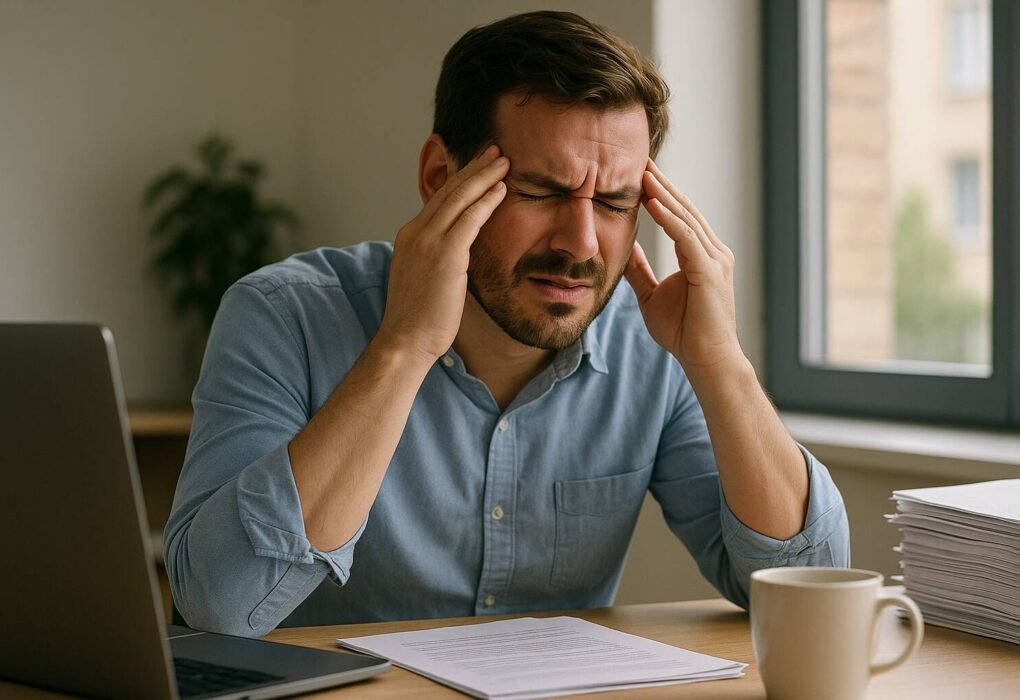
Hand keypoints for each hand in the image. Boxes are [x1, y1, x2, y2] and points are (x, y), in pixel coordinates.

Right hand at [377, 145, 508, 362]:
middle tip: (494, 150)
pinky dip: (486, 200)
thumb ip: (439, 259)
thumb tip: (459, 254)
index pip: (439, 199)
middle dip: (473, 168)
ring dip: (484, 176)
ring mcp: (428, 241)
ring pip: (460, 197)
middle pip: (449, 190)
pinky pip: (470, 218)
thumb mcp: (425, 279)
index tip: (478, 168)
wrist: (405, 340)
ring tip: (503, 161)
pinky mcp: (445, 254)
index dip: (460, 180)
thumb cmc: (418, 320)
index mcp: (409, 236)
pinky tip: (501, 188)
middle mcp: (415, 232)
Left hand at [625, 159, 742, 372]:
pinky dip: (669, 219)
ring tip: (642, 173)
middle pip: (684, 209)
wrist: (705, 360)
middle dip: (661, 184)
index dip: (659, 194)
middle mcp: (713, 251)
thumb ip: (638, 270)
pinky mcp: (710, 271)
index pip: (679, 215)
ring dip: (663, 194)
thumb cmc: (683, 332)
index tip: (637, 174)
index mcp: (701, 255)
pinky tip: (652, 203)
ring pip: (685, 218)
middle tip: (639, 159)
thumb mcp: (650, 294)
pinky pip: (686, 238)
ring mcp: (715, 259)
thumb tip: (623, 248)